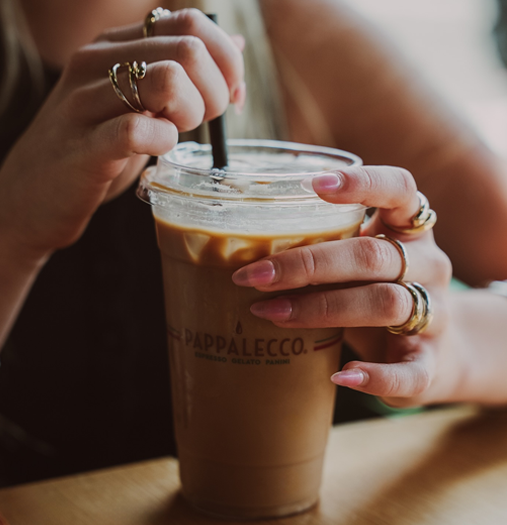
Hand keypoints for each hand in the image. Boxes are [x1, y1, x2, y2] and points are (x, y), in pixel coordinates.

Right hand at [0, 8, 244, 256]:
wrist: (27, 201)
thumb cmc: (88, 150)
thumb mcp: (132, 101)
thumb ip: (177, 70)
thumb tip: (235, 44)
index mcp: (110, 45)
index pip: (189, 22)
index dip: (225, 59)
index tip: (226, 97)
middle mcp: (93, 63)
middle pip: (188, 49)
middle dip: (216, 90)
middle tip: (199, 123)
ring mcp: (83, 103)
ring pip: (169, 80)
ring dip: (192, 113)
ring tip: (175, 134)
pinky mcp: (81, 148)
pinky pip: (139, 130)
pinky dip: (164, 142)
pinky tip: (156, 151)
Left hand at [231, 166, 453, 406]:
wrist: (440, 355)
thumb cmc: (373, 295)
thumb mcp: (352, 263)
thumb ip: (313, 249)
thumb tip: (225, 249)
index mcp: (407, 231)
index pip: (399, 190)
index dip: (364, 183)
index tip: (315, 184)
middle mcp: (427, 265)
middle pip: (373, 255)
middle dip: (307, 264)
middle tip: (251, 276)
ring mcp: (434, 314)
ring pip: (387, 303)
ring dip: (322, 308)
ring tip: (269, 314)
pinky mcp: (431, 362)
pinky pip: (411, 371)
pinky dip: (376, 377)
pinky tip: (340, 376)